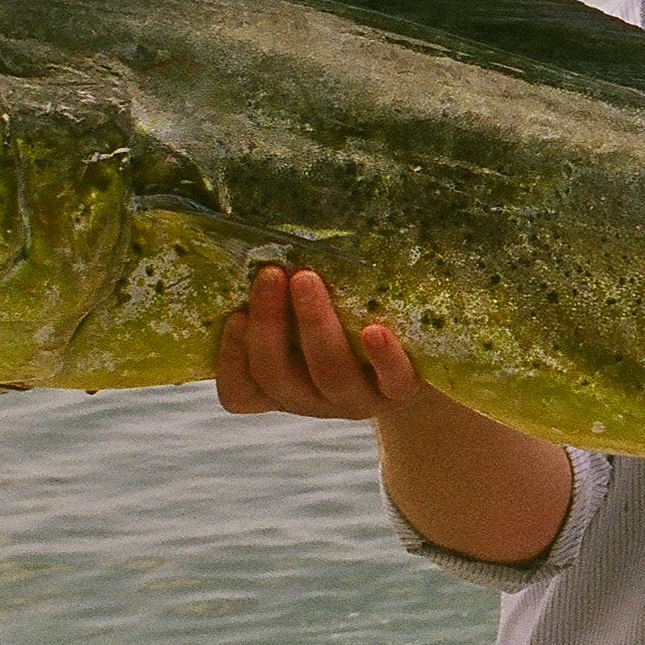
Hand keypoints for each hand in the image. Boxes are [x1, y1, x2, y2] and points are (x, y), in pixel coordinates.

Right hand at [215, 265, 421, 419]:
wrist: (413, 360)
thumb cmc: (343, 327)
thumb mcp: (303, 319)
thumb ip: (279, 297)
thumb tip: (256, 244)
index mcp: (280, 386)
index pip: (240, 393)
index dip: (231, 360)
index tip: (235, 315)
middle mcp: (312, 399)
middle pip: (278, 375)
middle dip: (269, 324)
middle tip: (271, 274)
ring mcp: (356, 400)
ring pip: (330, 373)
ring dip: (315, 325)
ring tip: (307, 279)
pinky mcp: (400, 393)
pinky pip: (391, 380)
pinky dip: (383, 356)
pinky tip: (374, 330)